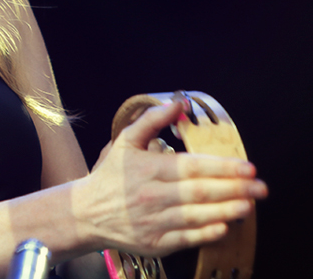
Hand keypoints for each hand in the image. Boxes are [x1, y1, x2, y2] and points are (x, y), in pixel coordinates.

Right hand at [75, 101, 266, 256]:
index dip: (222, 167)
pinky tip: (224, 226)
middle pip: (200, 192)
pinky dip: (206, 233)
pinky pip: (187, 238)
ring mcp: (154, 221)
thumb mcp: (124, 142)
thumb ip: (151, 121)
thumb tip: (177, 104)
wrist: (86, 212)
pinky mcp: (155, 243)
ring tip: (247, 205)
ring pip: (197, 216)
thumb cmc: (110, 177)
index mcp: (148, 169)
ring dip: (226, 211)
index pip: (191, 167)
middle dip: (234, 189)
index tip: (247, 167)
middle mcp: (152, 195)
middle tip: (259, 187)